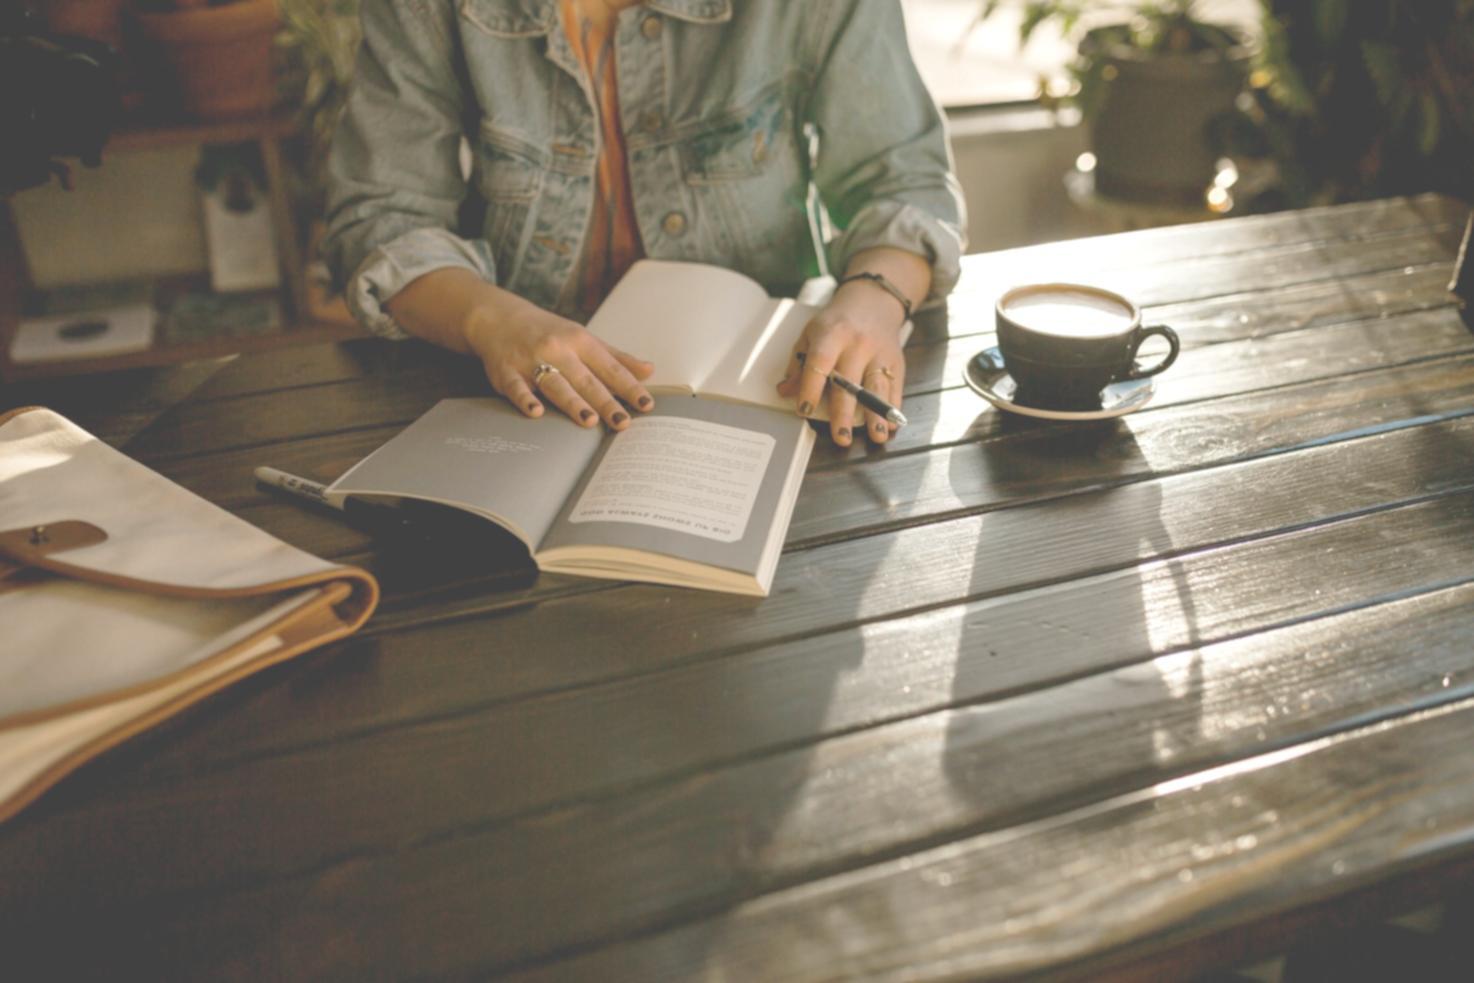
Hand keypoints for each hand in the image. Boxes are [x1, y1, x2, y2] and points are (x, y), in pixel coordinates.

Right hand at [464, 295, 654, 430]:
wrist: (500, 318)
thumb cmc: (549, 333)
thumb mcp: (583, 339)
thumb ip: (615, 358)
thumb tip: (649, 370)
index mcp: (580, 341)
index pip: (610, 367)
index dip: (629, 386)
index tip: (646, 405)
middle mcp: (557, 349)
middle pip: (585, 380)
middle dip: (605, 401)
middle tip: (623, 422)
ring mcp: (531, 361)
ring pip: (555, 384)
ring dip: (572, 402)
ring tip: (589, 420)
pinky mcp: (507, 372)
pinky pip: (517, 388)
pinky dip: (525, 399)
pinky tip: (536, 412)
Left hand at [777, 282, 906, 446]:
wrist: (873, 301)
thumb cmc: (837, 322)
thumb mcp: (811, 334)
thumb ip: (798, 364)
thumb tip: (786, 391)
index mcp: (831, 335)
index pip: (819, 363)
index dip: (810, 388)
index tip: (803, 410)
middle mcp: (857, 344)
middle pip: (849, 382)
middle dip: (844, 413)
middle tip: (840, 437)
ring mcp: (879, 353)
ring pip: (878, 387)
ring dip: (877, 415)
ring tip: (877, 436)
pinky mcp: (896, 361)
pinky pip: (896, 387)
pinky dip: (893, 407)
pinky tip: (892, 425)